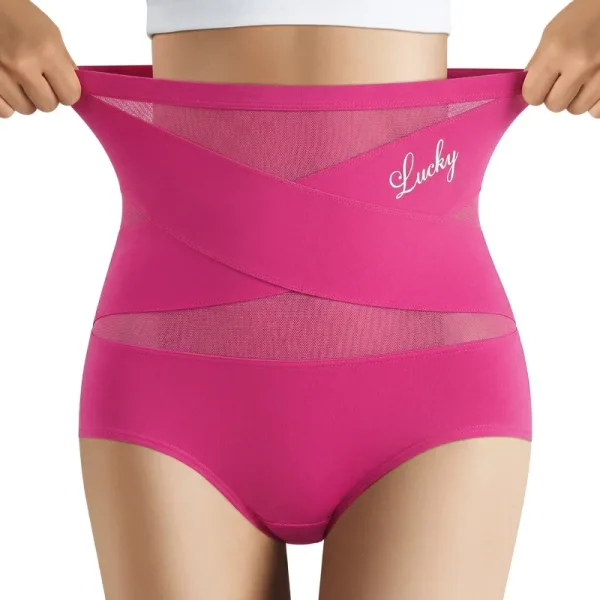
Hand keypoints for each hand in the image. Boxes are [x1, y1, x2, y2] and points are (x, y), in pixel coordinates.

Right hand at [0, 0, 80, 117]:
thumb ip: (63, 62)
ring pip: (26, 109)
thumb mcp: (50, 32)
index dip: (68, 91)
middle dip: (47, 95)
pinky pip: (4, 111)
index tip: (61, 84)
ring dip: (26, 98)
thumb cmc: (17, 15)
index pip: (70, 95)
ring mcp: (0, 74)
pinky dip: (7, 103)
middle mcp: (22, 64)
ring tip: (19, 78)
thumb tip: (73, 85)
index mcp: (46, 51)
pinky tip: (8, 86)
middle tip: (38, 79)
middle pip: (48, 106)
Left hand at [523, 0, 599, 116]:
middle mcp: (580, 64)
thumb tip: (528, 88)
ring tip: (582, 77)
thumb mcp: (553, 33)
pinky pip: (597, 111)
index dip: (534, 92)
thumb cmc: (585, 15)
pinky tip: (594, 85)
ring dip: (576, 98)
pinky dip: (594, 102)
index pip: (533, 95)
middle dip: (556, 95)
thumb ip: (539, 63)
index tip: (540, 85)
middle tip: (564, 79)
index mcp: (557, 51)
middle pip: (555, 105)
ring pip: (576, 109)